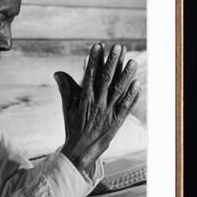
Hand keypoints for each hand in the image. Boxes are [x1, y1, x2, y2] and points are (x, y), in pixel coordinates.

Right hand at [54, 43, 140, 173]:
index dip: (94, 60)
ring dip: (126, 76)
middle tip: (118, 47)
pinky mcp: (117, 121)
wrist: (80, 150)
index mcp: (84, 98)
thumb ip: (65, 88)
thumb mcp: (67, 106)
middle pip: (106, 80)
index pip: (90, 75)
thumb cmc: (73, 126)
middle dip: (112, 62)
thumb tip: (57, 73)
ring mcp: (108, 112)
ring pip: (119, 91)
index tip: (99, 46)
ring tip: (133, 62)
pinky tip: (138, 84)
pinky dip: (132, 96)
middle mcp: (97, 103)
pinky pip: (126, 107)